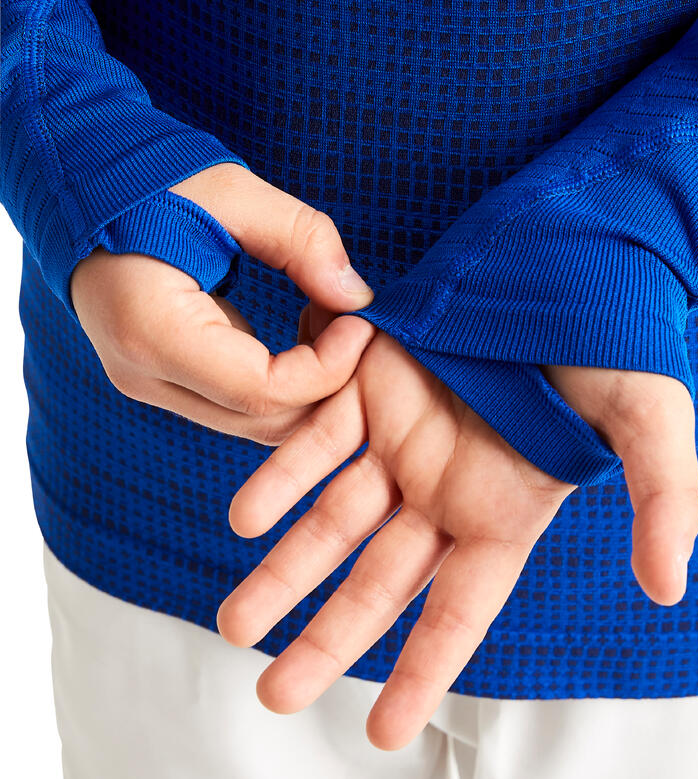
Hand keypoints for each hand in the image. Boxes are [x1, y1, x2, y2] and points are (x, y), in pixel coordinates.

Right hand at [70, 163, 375, 443]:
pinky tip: (302, 333)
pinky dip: (286, 382)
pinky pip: (242, 406)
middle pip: (263, 421)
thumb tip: (356, 297)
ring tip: (328, 322)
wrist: (81, 189)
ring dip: (309, 386)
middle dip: (327, 384)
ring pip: (256, 423)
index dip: (327, 370)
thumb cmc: (149, 181)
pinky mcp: (167, 381)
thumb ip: (301, 238)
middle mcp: (145, 375)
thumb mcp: (231, 191)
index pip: (261, 391)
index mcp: (151, 330)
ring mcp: (153, 385)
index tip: (360, 324)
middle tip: (353, 323)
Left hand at [217, 327, 697, 749]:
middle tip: (275, 692)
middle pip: (377, 582)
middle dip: (327, 638)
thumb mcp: (652, 419)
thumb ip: (666, 500)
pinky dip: (282, 476)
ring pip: (332, 520)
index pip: (460, 610)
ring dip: (283, 569)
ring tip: (237, 623)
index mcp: (504, 513)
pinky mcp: (369, 386)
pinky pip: (318, 439)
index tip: (385, 731)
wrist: (562, 255)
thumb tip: (667, 586)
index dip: (424, 671)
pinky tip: (246, 517)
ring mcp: (400, 442)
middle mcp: (442, 489)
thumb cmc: (613, 341)